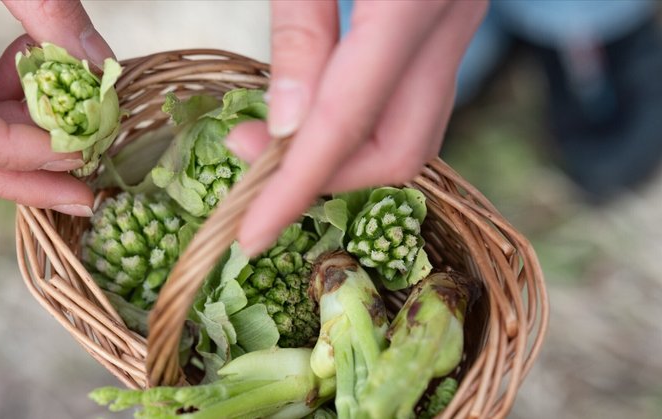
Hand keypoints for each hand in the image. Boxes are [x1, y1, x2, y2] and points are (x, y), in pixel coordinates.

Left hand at [226, 0, 486, 255]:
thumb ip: (301, 31)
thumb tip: (288, 127)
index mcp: (412, 1)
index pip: (347, 121)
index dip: (296, 187)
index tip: (253, 233)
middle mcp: (453, 21)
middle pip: (401, 149)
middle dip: (326, 177)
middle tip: (252, 156)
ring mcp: (460, 24)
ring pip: (414, 129)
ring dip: (344, 151)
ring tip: (274, 132)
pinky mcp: (450, 21)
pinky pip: (414, 95)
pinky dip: (364, 118)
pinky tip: (316, 101)